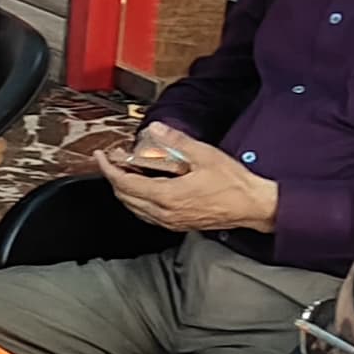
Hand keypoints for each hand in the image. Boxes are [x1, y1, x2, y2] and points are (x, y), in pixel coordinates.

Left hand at [98, 127, 277, 233]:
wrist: (252, 206)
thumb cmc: (233, 184)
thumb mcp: (204, 155)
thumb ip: (176, 142)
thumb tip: (154, 129)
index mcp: (167, 196)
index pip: (125, 184)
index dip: (108, 169)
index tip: (101, 157)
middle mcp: (164, 213)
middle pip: (125, 197)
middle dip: (113, 177)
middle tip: (110, 160)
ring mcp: (170, 221)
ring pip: (134, 207)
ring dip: (124, 190)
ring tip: (123, 170)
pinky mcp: (177, 224)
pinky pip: (146, 214)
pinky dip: (137, 199)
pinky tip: (141, 188)